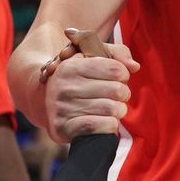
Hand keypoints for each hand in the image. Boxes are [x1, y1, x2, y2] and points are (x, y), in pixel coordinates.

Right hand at [45, 27, 139, 142]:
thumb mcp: (91, 57)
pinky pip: (102, 126)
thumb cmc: (77, 79)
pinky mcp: (65, 128)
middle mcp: (64, 86)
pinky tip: (105, 121)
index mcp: (70, 66)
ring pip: (112, 109)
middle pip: (117, 90)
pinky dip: (110, 125)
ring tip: (110, 108)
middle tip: (115, 96)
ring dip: (118, 111)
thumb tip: (134, 67)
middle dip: (123, 94)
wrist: (45, 103)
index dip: (123, 74)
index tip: (117, 78)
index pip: (115, 68)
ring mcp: (63, 108)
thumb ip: (117, 53)